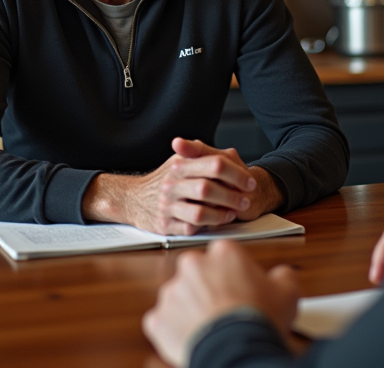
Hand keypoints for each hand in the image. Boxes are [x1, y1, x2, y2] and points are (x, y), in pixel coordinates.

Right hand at [83, 138, 274, 234]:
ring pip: (200, 213)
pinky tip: (217, 221)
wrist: (133, 198)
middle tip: (245, 200)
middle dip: (232, 196)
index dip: (237, 174)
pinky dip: (208, 226)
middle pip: (208, 189)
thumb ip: (205, 154)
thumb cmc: (166, 179)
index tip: (249, 182)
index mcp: (180, 164)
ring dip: (222, 214)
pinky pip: (191, 229)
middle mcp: (172, 184)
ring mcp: (167, 206)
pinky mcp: (164, 225)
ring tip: (232, 212)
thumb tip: (232, 154)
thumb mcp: (181, 161)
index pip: (215, 165)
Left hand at [143, 240, 298, 367]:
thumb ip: (282, 276)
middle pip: (199, 274)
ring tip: (212, 329)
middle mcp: (192, 265)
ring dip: (191, 310)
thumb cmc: (260, 320)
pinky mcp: (158, 318)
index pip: (225, 256)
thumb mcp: (287, 292)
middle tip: (225, 310)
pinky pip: (163, 322)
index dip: (234, 275)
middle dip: (209, 289)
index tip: (241, 290)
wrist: (236, 351)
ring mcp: (172, 292)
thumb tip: (281, 275)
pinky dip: (174, 331)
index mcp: (222, 252)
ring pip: (180, 298)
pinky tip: (194, 339)